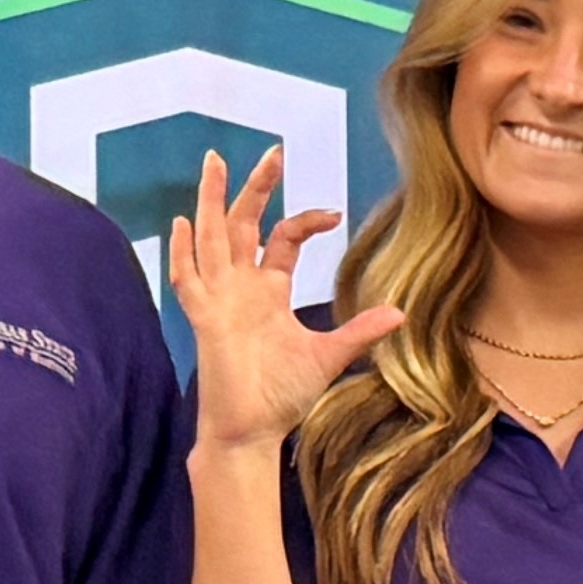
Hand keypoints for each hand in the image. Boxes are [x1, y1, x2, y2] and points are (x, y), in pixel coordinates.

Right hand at [168, 149, 400, 454]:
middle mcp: (240, 288)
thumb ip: (360, 331)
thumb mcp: (329, 356)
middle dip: (254, 188)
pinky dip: (183, 253)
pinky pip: (188, 280)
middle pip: (242, 224)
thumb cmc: (281, 397)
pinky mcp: (205, 320)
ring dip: (212, 202)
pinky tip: (182, 224)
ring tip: (215, 163)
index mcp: (267, 292)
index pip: (281, 238)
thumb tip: (400, 313)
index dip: (304, 219)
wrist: (251, 432)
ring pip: (211, 239)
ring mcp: (219, 300)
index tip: (333, 212)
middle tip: (271, 152)